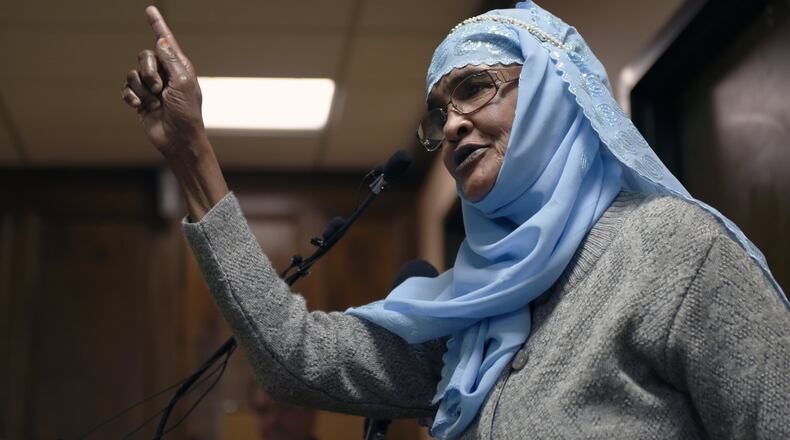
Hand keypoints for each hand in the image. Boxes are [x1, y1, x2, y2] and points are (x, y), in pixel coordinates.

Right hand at [121, 6, 228, 219]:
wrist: (178, 139)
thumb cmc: (186, 113)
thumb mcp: (183, 83)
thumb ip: (171, 60)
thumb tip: (162, 41)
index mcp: (179, 67)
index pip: (166, 42)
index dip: (158, 25)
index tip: (150, 10)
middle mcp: (165, 74)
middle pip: (144, 56)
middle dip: (148, 70)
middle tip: (159, 87)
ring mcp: (152, 87)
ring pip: (133, 74)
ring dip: (143, 89)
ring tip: (155, 103)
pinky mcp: (140, 100)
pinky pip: (127, 88)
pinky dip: (132, 97)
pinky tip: (141, 107)